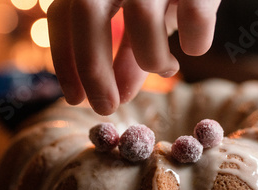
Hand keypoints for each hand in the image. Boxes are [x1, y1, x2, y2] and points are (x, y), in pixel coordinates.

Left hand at [47, 0, 221, 114]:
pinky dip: (195, 39)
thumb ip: (127, 56)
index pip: (63, 15)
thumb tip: (118, 100)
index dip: (64, 60)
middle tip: (106, 108)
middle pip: (86, 13)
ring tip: (166, 67)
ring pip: (141, 16)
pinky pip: (194, 15)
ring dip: (151, 58)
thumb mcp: (140, 21)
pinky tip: (195, 47)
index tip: (75, 100)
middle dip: (92, 69)